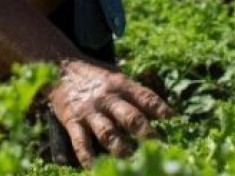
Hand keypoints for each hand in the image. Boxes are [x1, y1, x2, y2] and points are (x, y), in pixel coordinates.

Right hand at [48, 59, 173, 166]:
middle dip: (145, 133)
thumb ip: (135, 93)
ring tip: (131, 160)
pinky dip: (88, 158)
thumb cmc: (95, 77)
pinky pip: (81, 143)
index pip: (144, 96)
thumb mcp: (116, 77)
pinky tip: (95, 169)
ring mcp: (89, 111)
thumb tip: (163, 113)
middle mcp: (106, 98)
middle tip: (159, 146)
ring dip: (120, 148)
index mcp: (120, 85)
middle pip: (129, 116)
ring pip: (107, 132)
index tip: (174, 119)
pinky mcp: (72, 121)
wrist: (60, 69)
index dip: (160, 107)